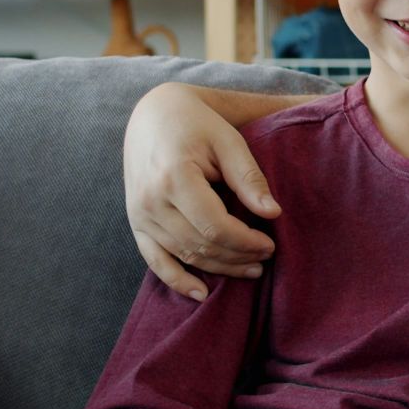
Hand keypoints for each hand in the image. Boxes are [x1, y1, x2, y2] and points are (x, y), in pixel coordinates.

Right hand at [124, 82, 281, 300]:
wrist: (153, 115)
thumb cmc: (197, 124)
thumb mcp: (228, 141)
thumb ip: (249, 178)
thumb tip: (273, 213)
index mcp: (174, 177)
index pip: (216, 226)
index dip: (246, 242)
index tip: (270, 244)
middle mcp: (151, 200)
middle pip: (200, 245)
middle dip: (237, 256)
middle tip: (266, 258)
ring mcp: (139, 214)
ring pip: (183, 255)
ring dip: (218, 268)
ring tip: (249, 270)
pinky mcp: (136, 222)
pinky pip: (154, 260)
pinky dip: (177, 280)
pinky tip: (201, 293)